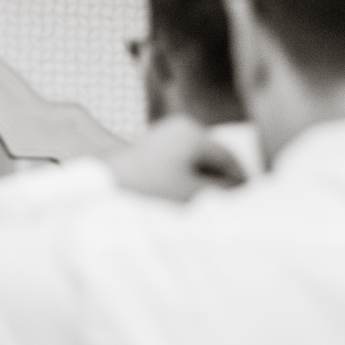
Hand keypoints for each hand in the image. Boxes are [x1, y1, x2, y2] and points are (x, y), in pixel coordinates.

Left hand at [104, 115, 247, 202]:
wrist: (95, 192)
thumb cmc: (145, 192)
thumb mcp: (193, 195)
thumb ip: (223, 192)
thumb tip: (238, 191)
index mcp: (192, 132)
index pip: (231, 159)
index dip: (243, 184)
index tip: (249, 206)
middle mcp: (175, 130)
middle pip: (211, 161)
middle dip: (219, 186)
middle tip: (225, 212)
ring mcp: (158, 141)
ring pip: (193, 168)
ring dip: (199, 189)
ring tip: (199, 214)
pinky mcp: (143, 156)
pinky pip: (174, 172)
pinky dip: (181, 188)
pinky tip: (178, 208)